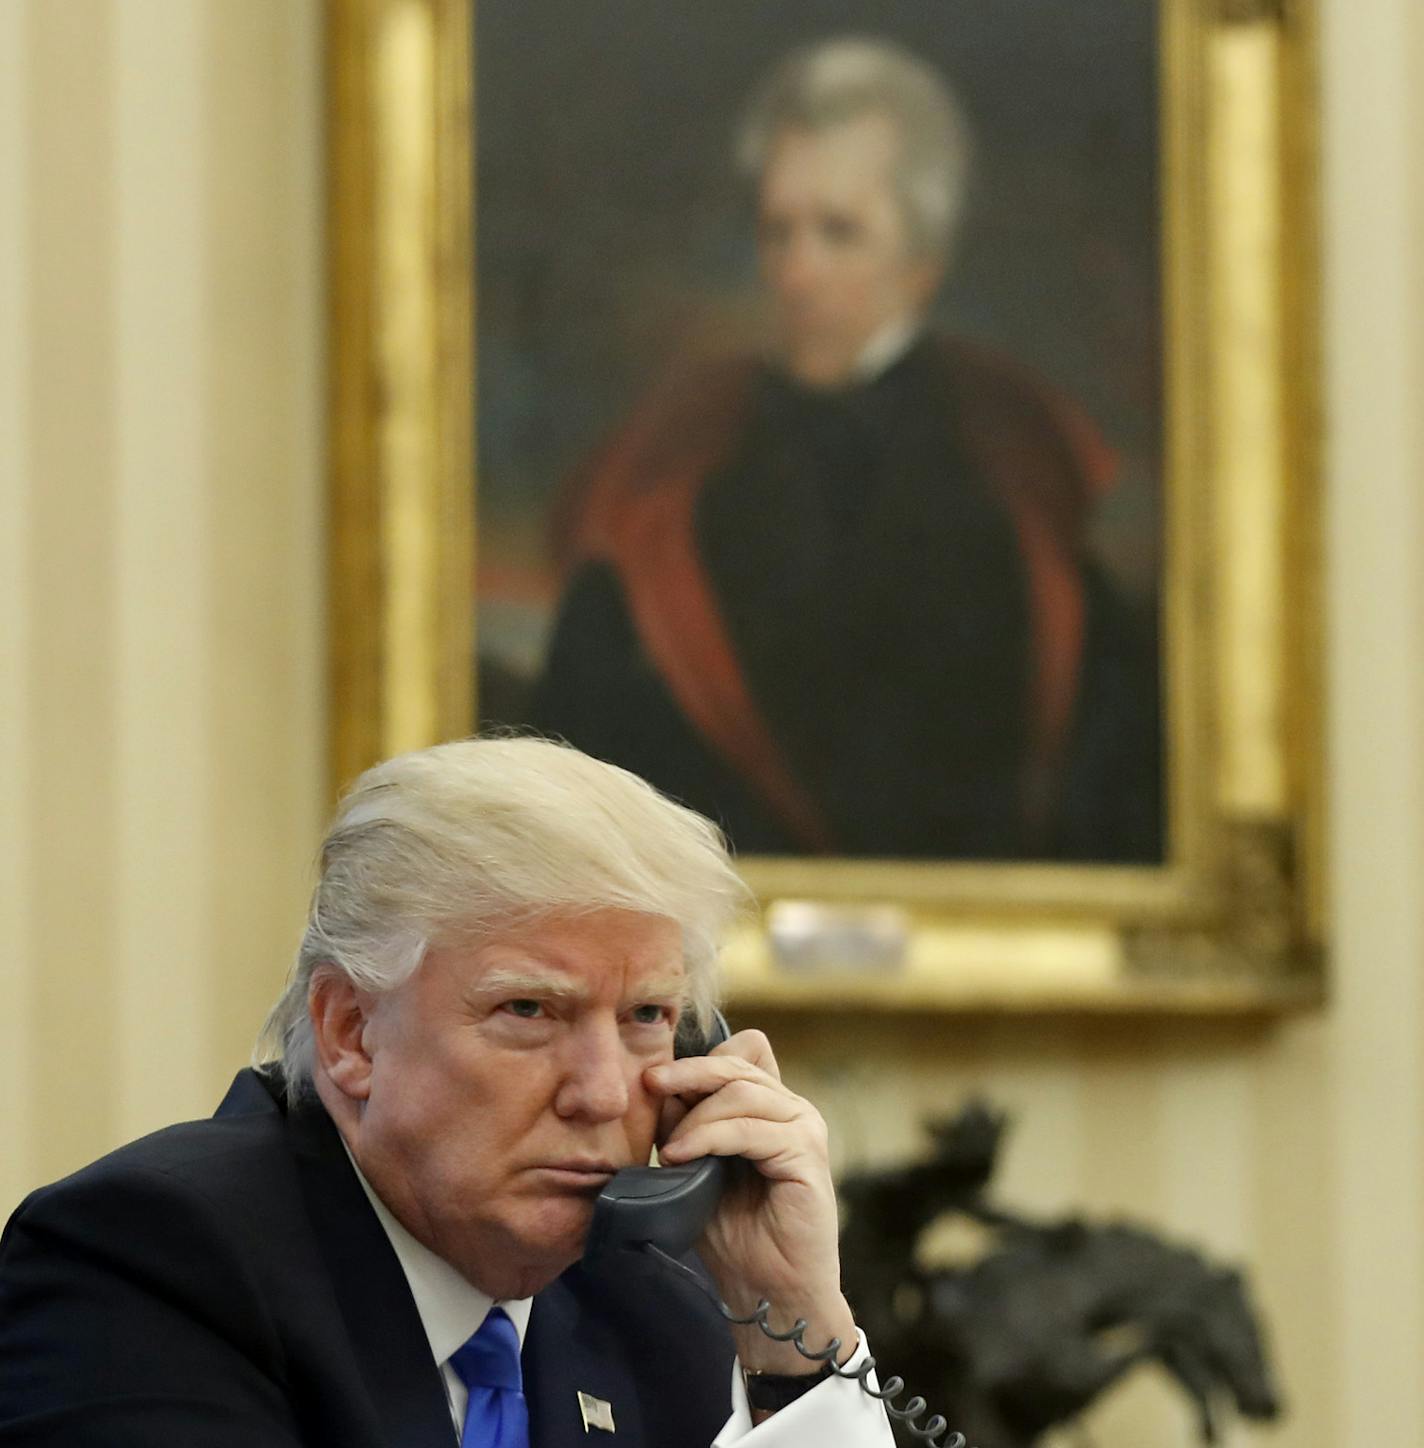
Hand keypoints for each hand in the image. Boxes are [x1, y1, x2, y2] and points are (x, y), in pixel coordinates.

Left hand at [644, 1029, 856, 1377]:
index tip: (654, 1079)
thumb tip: (658, 1089)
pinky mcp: (808, 1155)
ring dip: (696, 1116)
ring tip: (668, 1149)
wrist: (769, 1294)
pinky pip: (750, 1129)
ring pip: (742, 1093)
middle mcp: (793, 1109)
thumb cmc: (735, 1237)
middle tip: (650, 1084)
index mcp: (771, 1107)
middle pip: (737, 1065)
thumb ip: (687, 1127)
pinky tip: (682, 1156)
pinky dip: (710, 1136)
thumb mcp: (698, 1170)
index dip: (698, 1060)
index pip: (740, 1054)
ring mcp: (805, 1128)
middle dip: (688, 1072)